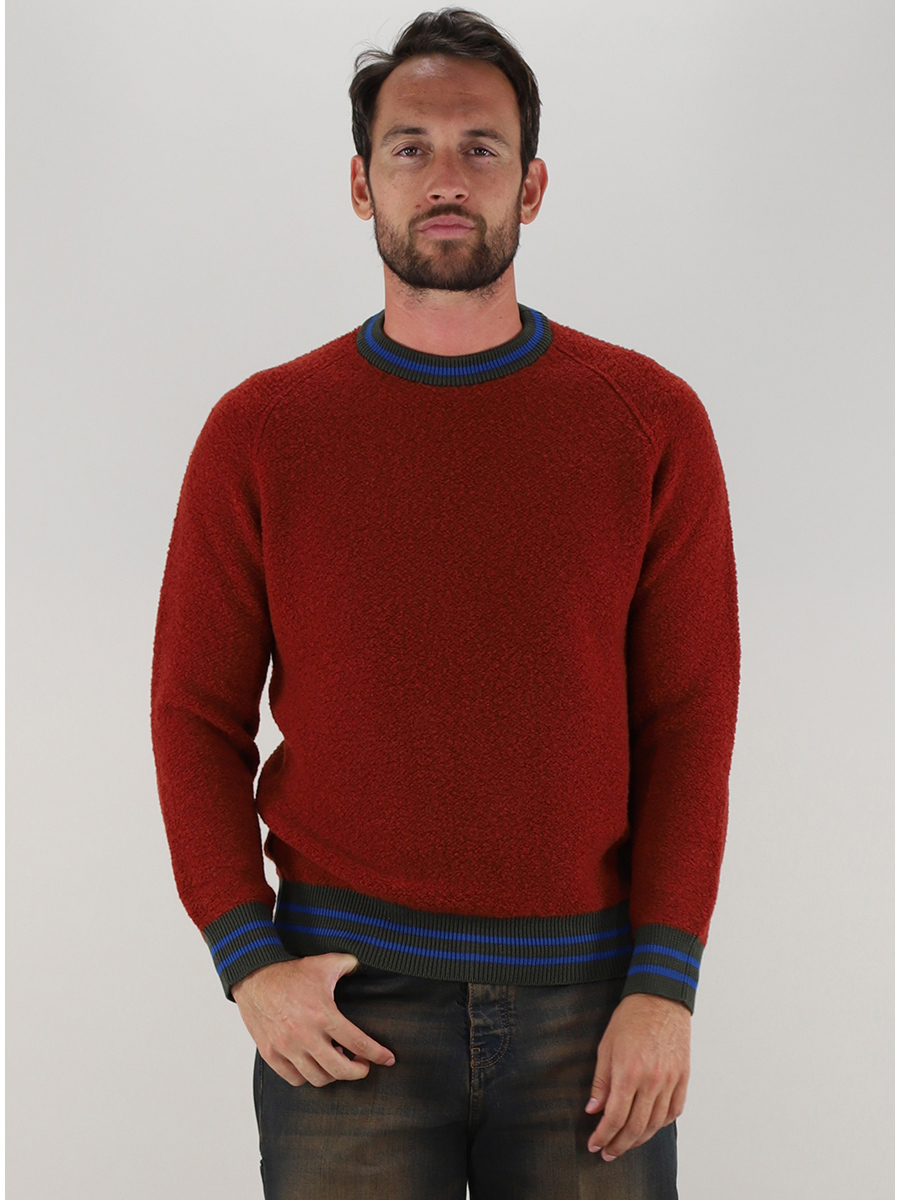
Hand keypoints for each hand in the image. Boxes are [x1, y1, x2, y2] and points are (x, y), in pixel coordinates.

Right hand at [231, 953, 396, 1086]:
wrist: (254, 976)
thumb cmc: (290, 972)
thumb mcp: (325, 963)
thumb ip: (349, 964)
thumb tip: (365, 965)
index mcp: (323, 1014)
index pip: (358, 1043)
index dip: (377, 1054)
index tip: (388, 1059)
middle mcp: (305, 1035)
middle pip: (340, 1070)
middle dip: (358, 1072)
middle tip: (363, 1065)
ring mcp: (286, 1047)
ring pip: (318, 1079)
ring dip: (333, 1074)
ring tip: (337, 1060)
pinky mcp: (271, 1054)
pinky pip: (295, 1079)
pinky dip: (308, 1076)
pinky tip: (314, 1063)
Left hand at [585, 993, 689, 1160]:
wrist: (661, 998)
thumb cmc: (630, 1018)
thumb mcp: (606, 1046)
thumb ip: (601, 1081)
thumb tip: (593, 1109)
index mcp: (629, 1072)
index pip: (614, 1117)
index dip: (602, 1135)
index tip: (594, 1144)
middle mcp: (652, 1081)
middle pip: (635, 1127)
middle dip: (618, 1145)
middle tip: (607, 1153)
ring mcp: (670, 1081)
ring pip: (655, 1124)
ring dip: (638, 1139)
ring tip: (625, 1144)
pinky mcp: (683, 1078)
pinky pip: (674, 1111)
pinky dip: (661, 1124)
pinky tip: (649, 1127)